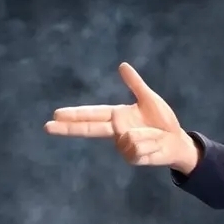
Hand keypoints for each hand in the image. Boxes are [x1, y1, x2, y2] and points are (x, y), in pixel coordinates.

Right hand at [44, 62, 199, 172]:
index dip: (75, 114)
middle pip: (88, 129)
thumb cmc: (163, 121)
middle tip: (47, 127)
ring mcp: (123, 146)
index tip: (57, 114)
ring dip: (144, 135)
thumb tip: (122, 65)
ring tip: (154, 134)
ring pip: (126, 138)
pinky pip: (136, 147)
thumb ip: (135, 84)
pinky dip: (148, 144)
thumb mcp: (149, 99)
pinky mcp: (133, 157)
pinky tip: (154, 145)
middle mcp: (116, 132)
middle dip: (68, 128)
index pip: (92, 114)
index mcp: (117, 117)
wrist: (176, 141)